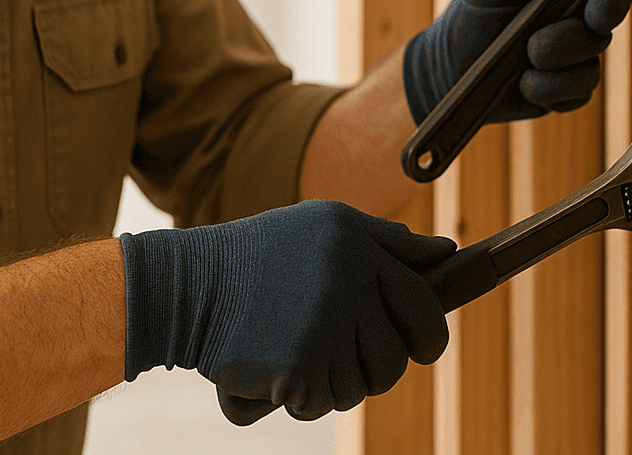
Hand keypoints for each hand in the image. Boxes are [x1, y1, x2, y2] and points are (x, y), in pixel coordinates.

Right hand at [119, 200, 455, 423]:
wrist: (186, 285)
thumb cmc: (260, 254)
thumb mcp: (325, 227)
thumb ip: (387, 240)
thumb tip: (446, 252)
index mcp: (359, 247)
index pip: (423, 305)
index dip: (429, 336)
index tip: (421, 348)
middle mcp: (349, 283)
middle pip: (394, 360)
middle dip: (373, 369)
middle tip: (338, 356)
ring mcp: (325, 325)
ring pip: (358, 388)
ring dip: (331, 383)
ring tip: (295, 352)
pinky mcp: (299, 366)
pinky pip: (320, 404)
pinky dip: (298, 398)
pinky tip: (273, 368)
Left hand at [402, 0, 631, 126]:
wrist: (446, 69)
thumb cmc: (473, 13)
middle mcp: (578, 15)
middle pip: (608, 18)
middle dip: (584, 28)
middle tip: (556, 34)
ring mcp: (575, 54)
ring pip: (592, 59)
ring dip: (555, 58)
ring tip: (523, 56)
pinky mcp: (566, 90)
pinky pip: (578, 93)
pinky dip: (549, 89)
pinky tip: (523, 83)